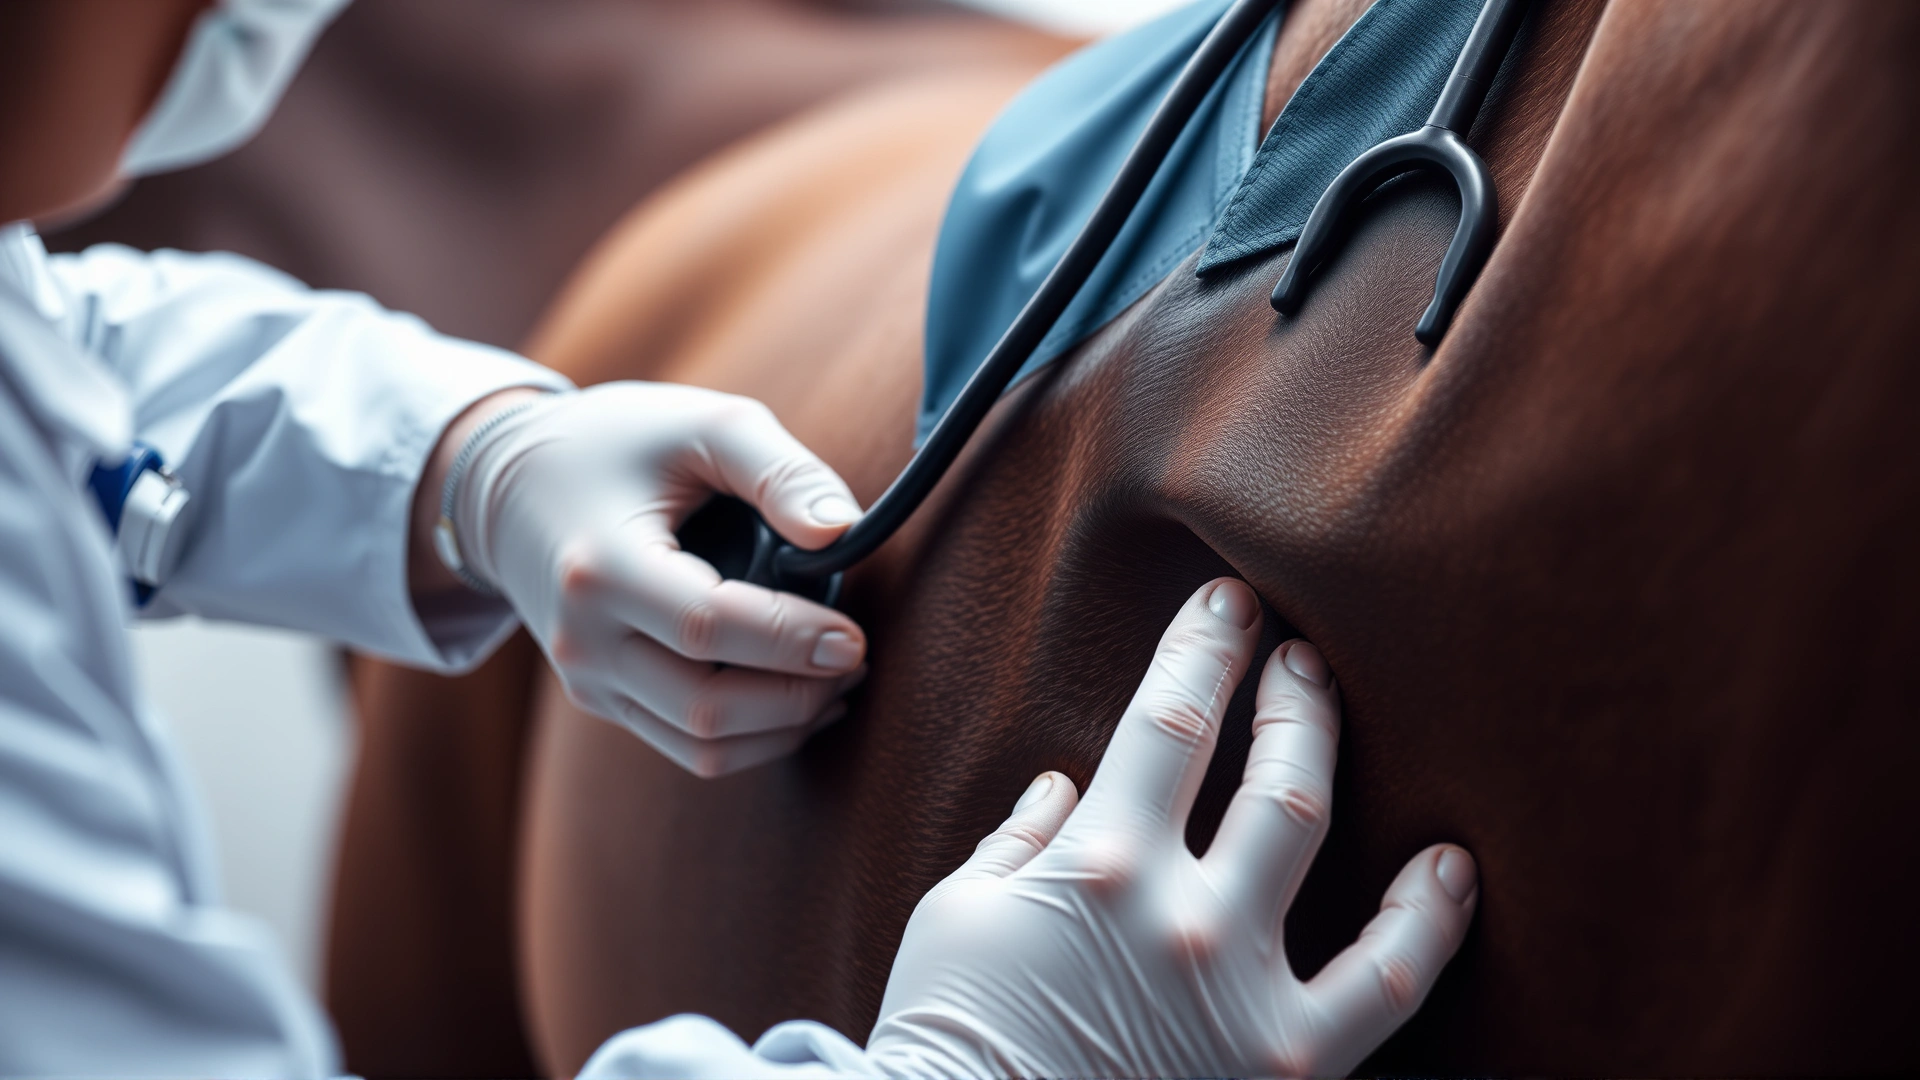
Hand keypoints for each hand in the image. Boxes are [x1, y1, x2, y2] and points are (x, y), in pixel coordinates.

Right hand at [450, 382, 867, 776]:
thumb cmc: (616, 443)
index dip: (790, 640)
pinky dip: (753, 736)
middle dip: (799, 695)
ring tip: (839, 682)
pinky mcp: (601, 698)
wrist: (507, 484)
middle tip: (856, 657)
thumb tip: (844, 533)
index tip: (853, 636)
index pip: (707, 627)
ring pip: (700, 745)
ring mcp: (588, 679)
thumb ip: (780, 471)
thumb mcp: (702, 425)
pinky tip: (800, 700)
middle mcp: (584, 638)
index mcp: (600, 567)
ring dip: (784, 727)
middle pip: (706, 707)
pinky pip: (685, 745)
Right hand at [868, 578, 1477, 1077]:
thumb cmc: (948, 1037)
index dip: (1203, 648)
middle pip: (1265, 767)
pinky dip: (1427, 925)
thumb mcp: (956, 916)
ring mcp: (1243, 989)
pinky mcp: (1283, 1063)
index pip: (1168, 719)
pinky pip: (1385, 989)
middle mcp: (1182, 913)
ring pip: (1319, 837)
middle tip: (1294, 651)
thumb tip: (1065, 786)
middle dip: (1286, 691)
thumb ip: (1019, 840)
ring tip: (1338, 710)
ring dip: (1330, 754)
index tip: (1227, 609)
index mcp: (1098, 863)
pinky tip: (1450, 870)